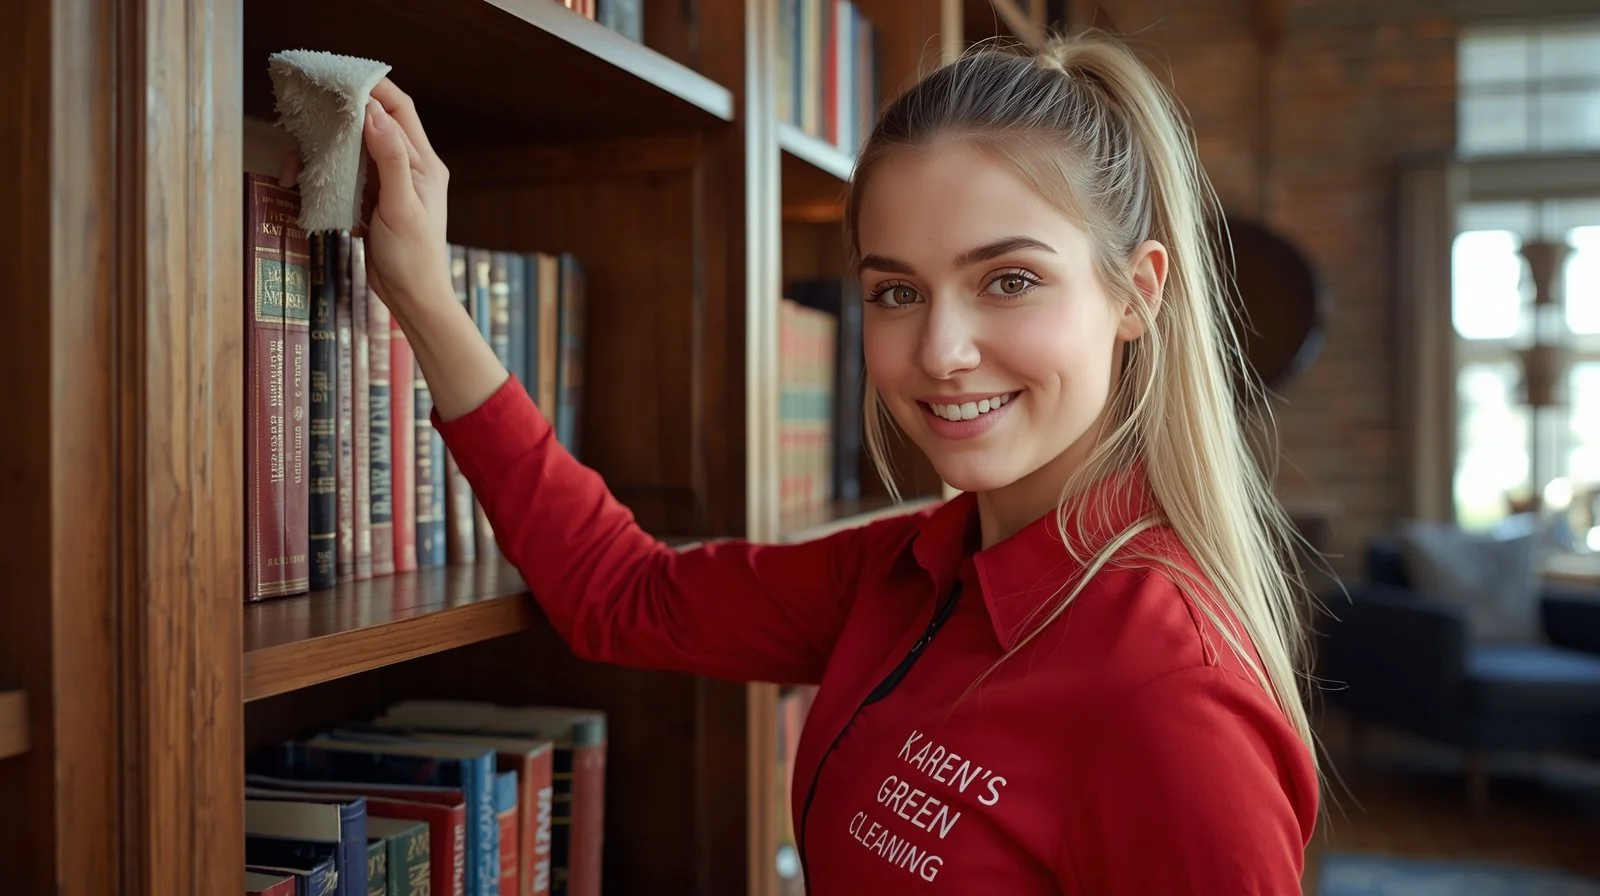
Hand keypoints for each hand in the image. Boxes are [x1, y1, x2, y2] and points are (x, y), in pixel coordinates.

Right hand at [278, 77, 451, 312]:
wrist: (411, 298)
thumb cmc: (414, 257)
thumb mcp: (401, 206)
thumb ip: (390, 158)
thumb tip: (373, 113)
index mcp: (423, 163)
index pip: (399, 109)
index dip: (373, 88)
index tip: (341, 78)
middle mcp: (407, 167)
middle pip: (372, 123)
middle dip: (340, 115)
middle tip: (308, 112)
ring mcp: (387, 183)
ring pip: (353, 149)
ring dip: (325, 148)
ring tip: (298, 160)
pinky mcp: (370, 199)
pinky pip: (344, 175)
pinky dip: (323, 174)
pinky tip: (303, 183)